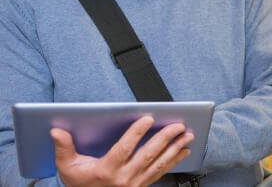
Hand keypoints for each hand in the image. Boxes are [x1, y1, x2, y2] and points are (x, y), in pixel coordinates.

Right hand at [51, 116, 194, 186]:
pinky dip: (174, 161)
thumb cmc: (79, 184)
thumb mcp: (67, 167)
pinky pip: (161, 173)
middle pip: (148, 155)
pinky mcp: (142, 186)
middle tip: (178, 125)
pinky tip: (184, 151)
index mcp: (106, 170)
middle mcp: (123, 178)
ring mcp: (135, 183)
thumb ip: (64, 148)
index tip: (148, 119)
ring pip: (159, 164)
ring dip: (175, 149)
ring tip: (187, 136)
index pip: (125, 148)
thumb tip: (57, 131)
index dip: (137, 133)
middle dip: (165, 139)